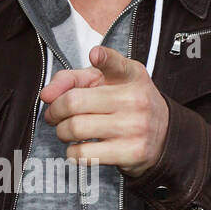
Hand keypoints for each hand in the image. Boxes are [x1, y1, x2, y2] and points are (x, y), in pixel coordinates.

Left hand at [41, 45, 169, 175]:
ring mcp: (134, 128)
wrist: (163, 136)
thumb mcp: (108, 82)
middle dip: (55, 111)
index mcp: (131, 77)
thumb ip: (74, 79)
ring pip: (76, 129)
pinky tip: (80, 146)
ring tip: (67, 131)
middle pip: (74, 102)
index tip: (94, 55)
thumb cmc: (128, 105)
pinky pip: (85, 153)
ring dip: (62, 132)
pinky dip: (73, 151)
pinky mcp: (131, 153)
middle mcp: (135, 100)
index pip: (115, 63)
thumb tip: (47, 94)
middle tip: (55, 115)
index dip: (102, 57)